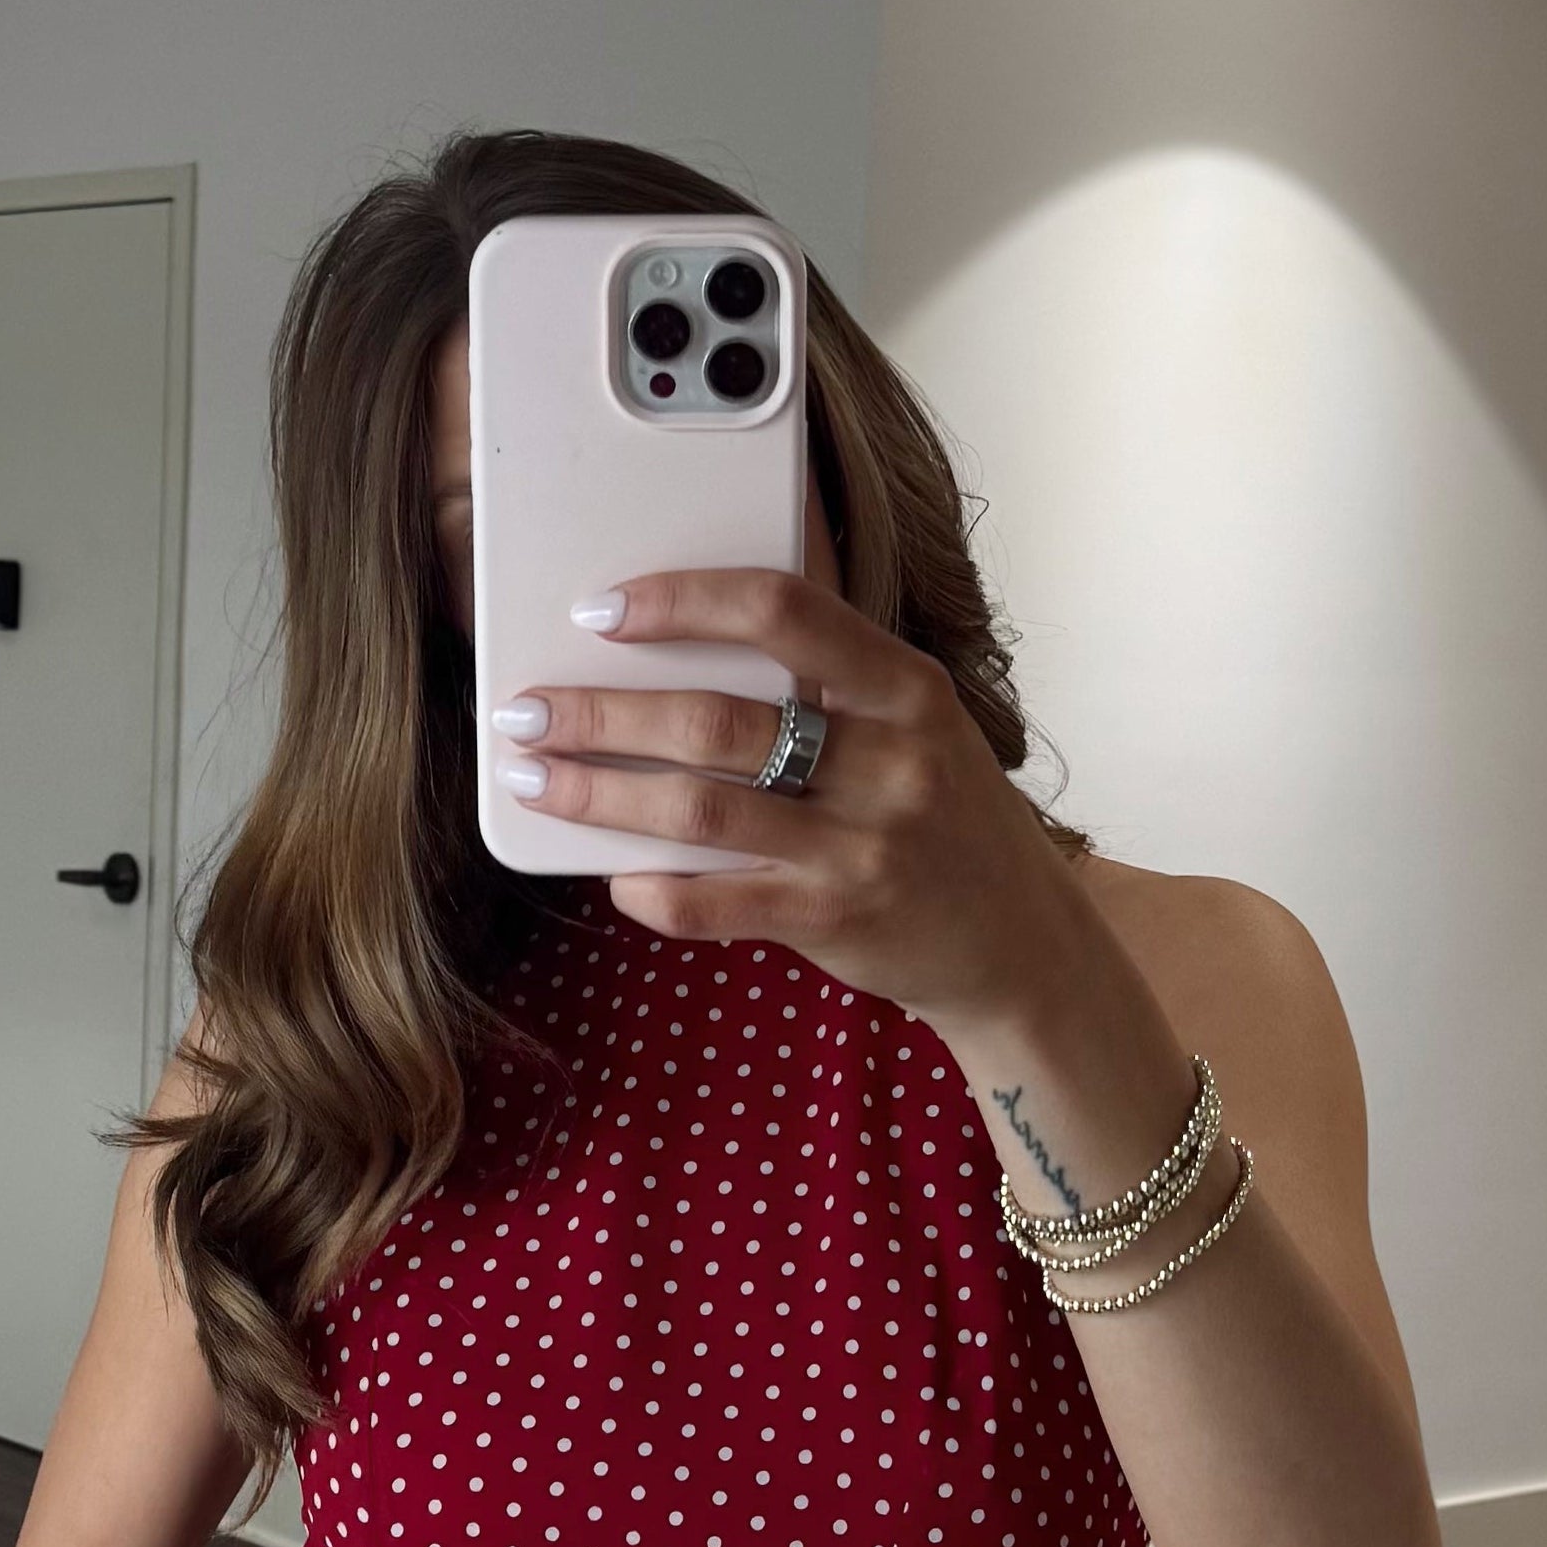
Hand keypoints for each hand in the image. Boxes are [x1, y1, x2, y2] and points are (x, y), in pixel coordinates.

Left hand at [493, 570, 1100, 1038]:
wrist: (1020, 945)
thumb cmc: (946, 820)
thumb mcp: (919, 723)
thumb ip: (833, 676)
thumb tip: (700, 625)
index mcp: (905, 687)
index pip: (781, 609)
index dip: (680, 601)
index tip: (602, 610)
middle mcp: (889, 760)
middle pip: (717, 720)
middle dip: (602, 712)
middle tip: (526, 709)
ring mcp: (863, 846)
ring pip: (702, 809)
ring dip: (600, 794)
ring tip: (537, 780)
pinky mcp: (838, 921)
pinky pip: (720, 903)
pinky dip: (656, 890)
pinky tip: (614, 877)